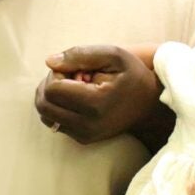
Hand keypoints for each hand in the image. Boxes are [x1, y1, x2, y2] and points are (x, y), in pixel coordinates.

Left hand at [34, 45, 160, 145]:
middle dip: (51, 84)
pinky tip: (77, 99)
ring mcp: (84, 135)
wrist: (150, 105)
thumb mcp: (113, 55)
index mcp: (95, 103)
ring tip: (76, 87)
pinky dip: (59, 107)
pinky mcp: (82, 139)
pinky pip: (54, 121)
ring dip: (53, 96)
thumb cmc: (132, 75)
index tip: (78, 69)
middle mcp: (87, 125)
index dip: (58, 73)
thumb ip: (80, 54)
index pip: (52, 88)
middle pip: (43, 104)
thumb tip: (49, 62)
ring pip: (45, 114)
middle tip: (74, 76)